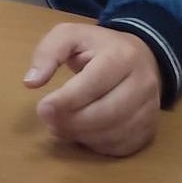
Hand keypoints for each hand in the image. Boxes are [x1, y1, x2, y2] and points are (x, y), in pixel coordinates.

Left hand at [23, 23, 161, 156]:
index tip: (42, 108)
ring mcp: (150, 108)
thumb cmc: (99, 47)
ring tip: (60, 127)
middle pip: (106, 113)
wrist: (142, 57)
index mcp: (122, 56)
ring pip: (114, 133)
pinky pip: (122, 146)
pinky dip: (97, 145)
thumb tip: (31, 82)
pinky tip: (82, 134)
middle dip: (72, 122)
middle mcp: (143, 83)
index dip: (66, 100)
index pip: (94, 83)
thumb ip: (48, 53)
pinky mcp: (150, 128)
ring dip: (82, 136)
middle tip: (49, 121)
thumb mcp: (70, 36)